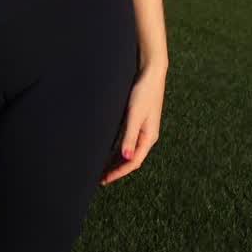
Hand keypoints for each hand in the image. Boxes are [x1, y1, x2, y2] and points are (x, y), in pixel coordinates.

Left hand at [101, 61, 166, 184]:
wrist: (151, 72)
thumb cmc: (143, 92)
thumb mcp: (135, 115)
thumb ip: (130, 136)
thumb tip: (127, 157)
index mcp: (149, 137)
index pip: (133, 161)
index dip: (119, 172)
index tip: (105, 180)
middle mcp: (147, 136)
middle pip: (132, 159)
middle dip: (117, 169)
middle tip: (100, 178)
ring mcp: (144, 129)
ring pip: (129, 151)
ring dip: (117, 160)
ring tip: (103, 168)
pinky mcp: (139, 121)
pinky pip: (129, 142)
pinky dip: (119, 149)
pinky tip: (110, 151)